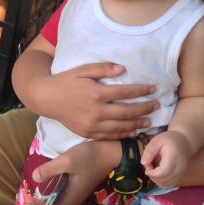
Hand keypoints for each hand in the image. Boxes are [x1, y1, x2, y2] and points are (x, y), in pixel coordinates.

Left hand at [32, 140, 120, 204]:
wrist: (109, 153)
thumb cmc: (89, 157)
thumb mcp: (68, 160)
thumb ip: (50, 169)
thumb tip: (34, 178)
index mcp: (69, 199)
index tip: (29, 202)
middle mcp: (72, 201)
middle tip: (29, 200)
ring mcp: (74, 196)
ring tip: (32, 198)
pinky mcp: (75, 189)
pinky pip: (60, 199)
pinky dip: (50, 198)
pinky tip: (44, 190)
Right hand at [36, 62, 158, 138]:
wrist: (46, 98)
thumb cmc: (66, 81)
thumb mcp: (82, 69)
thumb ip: (103, 68)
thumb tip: (123, 69)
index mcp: (96, 93)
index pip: (124, 92)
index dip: (141, 90)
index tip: (153, 88)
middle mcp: (96, 111)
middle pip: (126, 111)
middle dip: (144, 108)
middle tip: (157, 105)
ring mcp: (92, 124)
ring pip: (120, 126)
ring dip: (137, 124)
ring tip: (149, 121)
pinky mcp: (87, 133)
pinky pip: (109, 136)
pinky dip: (123, 134)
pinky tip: (132, 131)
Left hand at [141, 131, 190, 188]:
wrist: (185, 142)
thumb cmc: (170, 139)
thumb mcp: (157, 141)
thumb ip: (149, 151)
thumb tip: (143, 163)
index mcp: (173, 158)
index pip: (163, 172)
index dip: (152, 173)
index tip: (147, 166)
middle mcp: (179, 169)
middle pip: (164, 181)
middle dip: (152, 176)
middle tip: (149, 166)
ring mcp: (180, 174)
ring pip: (166, 185)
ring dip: (156, 179)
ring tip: (153, 168)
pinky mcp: (179, 177)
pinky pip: (168, 184)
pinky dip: (161, 181)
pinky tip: (158, 172)